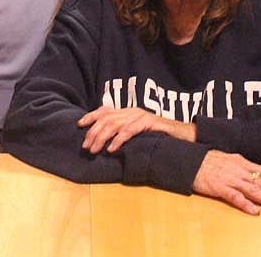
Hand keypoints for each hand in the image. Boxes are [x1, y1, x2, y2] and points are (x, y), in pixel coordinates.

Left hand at [78, 107, 192, 153]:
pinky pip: (129, 131)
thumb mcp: (138, 132)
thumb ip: (124, 132)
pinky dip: (118, 140)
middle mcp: (132, 111)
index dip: (91, 116)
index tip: (79, 124)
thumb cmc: (159, 136)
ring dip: (101, 138)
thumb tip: (106, 142)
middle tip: (86, 146)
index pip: (105, 110)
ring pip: (114, 124)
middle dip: (93, 132)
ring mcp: (139, 116)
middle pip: (106, 118)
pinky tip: (112, 149)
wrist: (181, 134)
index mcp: (128, 112)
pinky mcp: (147, 123)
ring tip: (95, 150)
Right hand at [191, 150, 260, 215]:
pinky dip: (246, 204)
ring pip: (254, 190)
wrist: (190, 160)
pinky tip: (255, 211)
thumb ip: (243, 167)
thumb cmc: (209, 160)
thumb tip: (257, 174)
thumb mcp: (230, 159)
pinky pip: (235, 197)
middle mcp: (239, 170)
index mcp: (242, 162)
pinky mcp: (219, 187)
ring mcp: (230, 179)